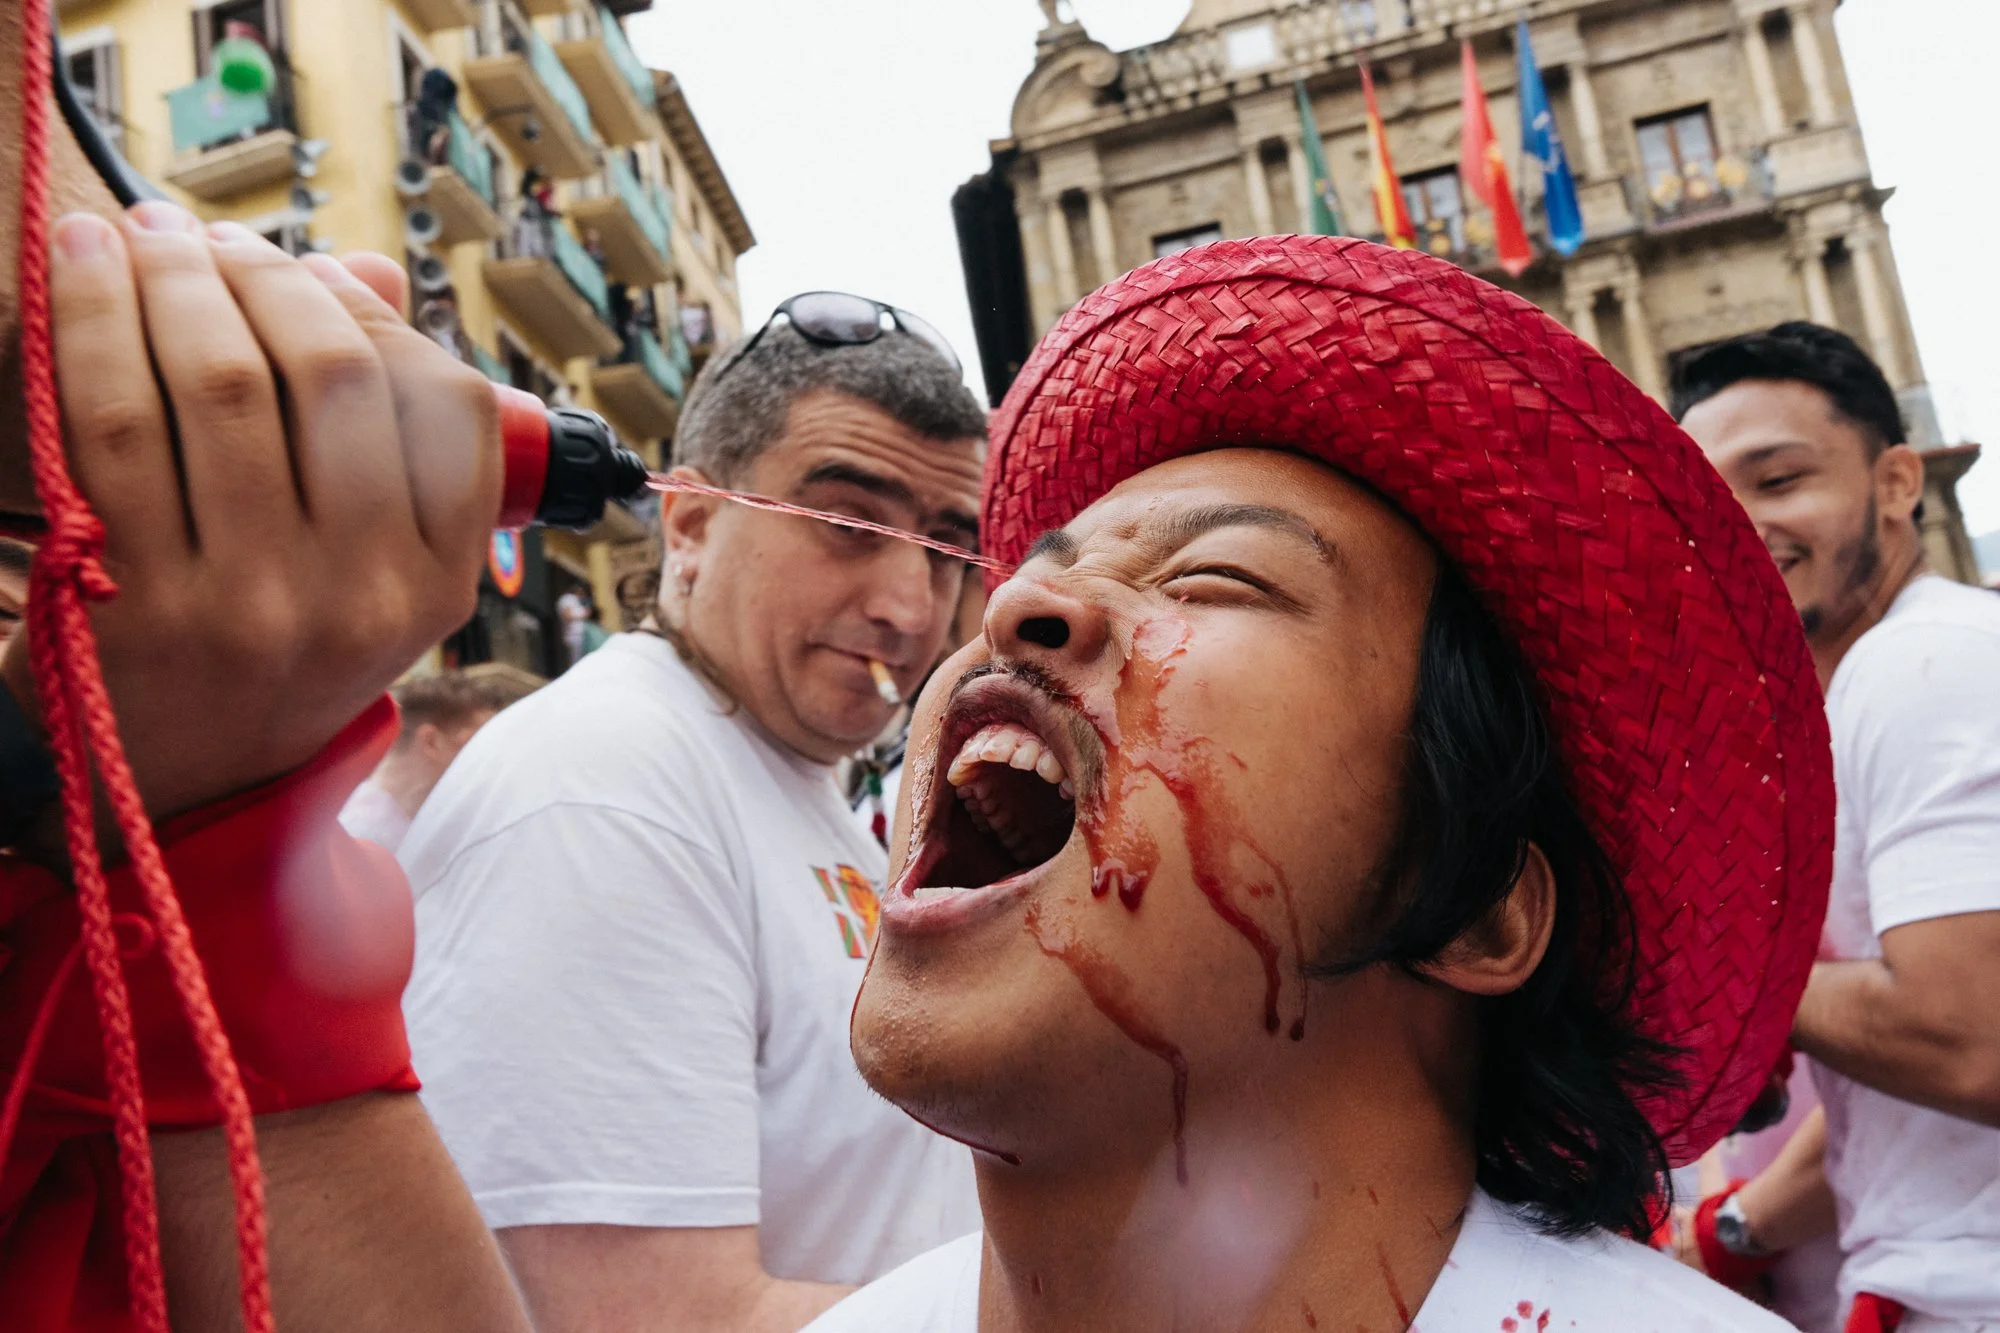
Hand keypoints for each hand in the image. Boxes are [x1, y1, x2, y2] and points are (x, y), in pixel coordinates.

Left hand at [0, 202, 498, 817]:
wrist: (164, 785)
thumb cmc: (267, 646)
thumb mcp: (361, 567)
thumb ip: (376, 426)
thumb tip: (361, 271)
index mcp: (437, 584)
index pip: (445, 404)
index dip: (366, 310)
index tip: (296, 266)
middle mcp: (364, 599)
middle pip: (332, 373)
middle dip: (258, 272)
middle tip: (197, 235)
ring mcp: (256, 605)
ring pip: (221, 383)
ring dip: (168, 279)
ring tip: (133, 236)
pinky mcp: (141, 603)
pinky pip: (115, 423)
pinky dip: (90, 324)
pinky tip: (79, 269)